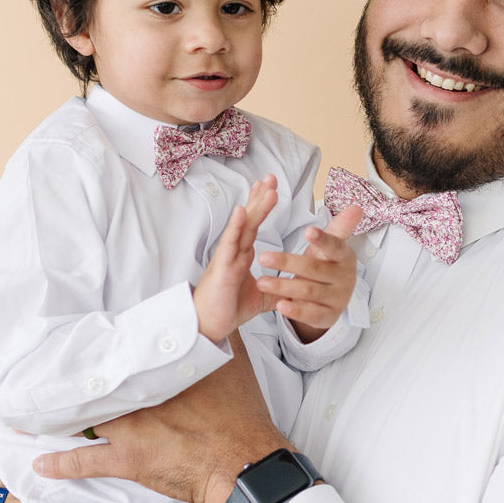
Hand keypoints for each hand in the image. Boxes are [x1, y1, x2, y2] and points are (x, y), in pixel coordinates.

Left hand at [35, 332, 286, 502]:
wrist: (242, 460)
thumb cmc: (240, 413)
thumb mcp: (234, 360)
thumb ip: (221, 330)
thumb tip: (214, 304)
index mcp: (161, 371)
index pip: (121, 356)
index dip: (101, 353)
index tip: (82, 345)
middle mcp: (139, 396)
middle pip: (97, 386)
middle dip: (73, 383)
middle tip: (46, 378)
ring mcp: (129, 428)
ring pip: (83, 420)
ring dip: (57, 419)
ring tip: (29, 417)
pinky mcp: (127, 460)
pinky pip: (84, 462)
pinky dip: (60, 463)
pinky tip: (40, 462)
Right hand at [194, 176, 278, 342]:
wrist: (209, 325)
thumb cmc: (228, 308)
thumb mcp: (262, 296)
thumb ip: (276, 288)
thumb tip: (294, 288)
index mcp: (241, 254)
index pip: (253, 225)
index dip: (261, 206)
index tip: (270, 188)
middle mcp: (234, 250)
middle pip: (249, 218)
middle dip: (260, 197)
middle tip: (271, 176)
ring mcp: (227, 256)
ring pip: (242, 226)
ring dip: (254, 206)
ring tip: (265, 186)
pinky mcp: (222, 267)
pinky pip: (229, 244)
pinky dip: (236, 226)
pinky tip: (242, 210)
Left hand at [256, 205, 363, 342]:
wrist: (331, 299)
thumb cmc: (326, 265)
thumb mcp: (330, 247)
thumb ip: (339, 228)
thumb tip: (356, 208)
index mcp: (344, 256)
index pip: (334, 246)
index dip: (322, 240)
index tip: (307, 231)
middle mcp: (345, 278)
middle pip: (314, 268)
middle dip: (287, 262)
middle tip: (262, 257)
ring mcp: (338, 299)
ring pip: (308, 291)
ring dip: (283, 286)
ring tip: (261, 282)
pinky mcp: (329, 317)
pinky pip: (311, 315)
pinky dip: (295, 310)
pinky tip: (279, 305)